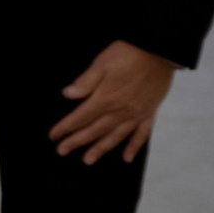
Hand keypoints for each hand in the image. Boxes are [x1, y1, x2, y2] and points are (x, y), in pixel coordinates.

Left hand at [52, 40, 175, 164]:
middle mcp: (120, 111)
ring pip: (115, 136)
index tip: (53, 136)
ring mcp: (136, 114)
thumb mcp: (101, 63)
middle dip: (77, 141)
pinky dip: (134, 147)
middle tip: (62, 151)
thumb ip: (85, 81)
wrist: (160, 52)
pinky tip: (126, 158)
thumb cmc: (127, 54)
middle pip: (95, 130)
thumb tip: (67, 95)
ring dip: (100, 149)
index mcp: (105, 98)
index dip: (65, 127)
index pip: (80, 117)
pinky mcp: (150, 113)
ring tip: (87, 160)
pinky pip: (142, 134)